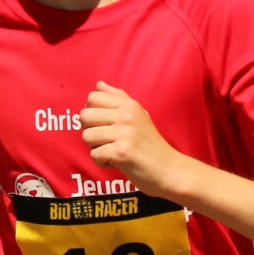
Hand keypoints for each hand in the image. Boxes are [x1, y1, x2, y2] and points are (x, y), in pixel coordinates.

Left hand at [80, 82, 186, 197]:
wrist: (169, 170)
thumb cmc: (149, 145)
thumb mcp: (138, 116)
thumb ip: (118, 99)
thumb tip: (98, 84)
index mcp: (129, 105)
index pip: (93, 97)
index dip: (92, 114)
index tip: (104, 125)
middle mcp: (127, 116)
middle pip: (84, 116)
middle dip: (90, 131)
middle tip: (107, 141)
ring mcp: (125, 133)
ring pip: (86, 136)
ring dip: (96, 149)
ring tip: (114, 151)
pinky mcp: (122, 152)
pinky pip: (94, 155)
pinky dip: (102, 163)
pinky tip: (118, 162)